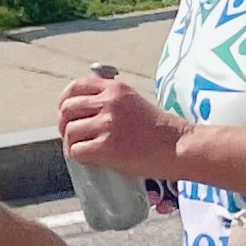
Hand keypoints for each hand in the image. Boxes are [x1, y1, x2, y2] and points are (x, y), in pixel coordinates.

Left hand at [58, 71, 181, 178]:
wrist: (180, 147)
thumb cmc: (162, 131)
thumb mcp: (135, 103)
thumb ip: (112, 101)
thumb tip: (83, 113)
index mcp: (116, 89)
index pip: (76, 87)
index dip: (66, 100)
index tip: (68, 112)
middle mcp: (109, 102)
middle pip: (67, 109)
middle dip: (65, 125)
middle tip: (74, 136)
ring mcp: (107, 124)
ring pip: (70, 132)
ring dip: (74, 143)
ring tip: (87, 150)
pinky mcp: (106, 146)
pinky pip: (76, 151)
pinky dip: (80, 157)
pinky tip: (93, 159)